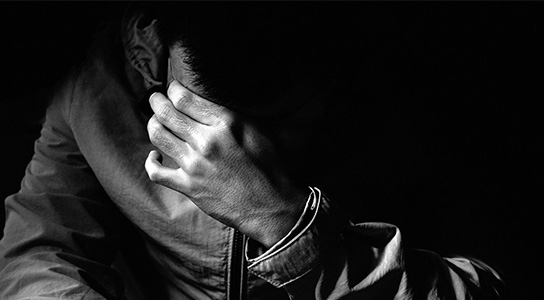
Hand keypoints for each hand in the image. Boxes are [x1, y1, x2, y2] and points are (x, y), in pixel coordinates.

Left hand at [144, 80, 305, 246]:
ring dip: (152, 126)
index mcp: (227, 122)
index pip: (184, 97)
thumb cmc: (275, 169)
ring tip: (155, 122)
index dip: (173, 90)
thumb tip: (324, 82)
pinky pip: (156, 171)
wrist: (274, 208)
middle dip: (156, 102)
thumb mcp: (274, 131)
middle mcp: (207, 140)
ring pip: (158, 136)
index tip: (173, 89)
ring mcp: (195, 165)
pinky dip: (150, 162)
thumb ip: (272, 106)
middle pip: (166, 112)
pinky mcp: (189, 186)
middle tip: (155, 99)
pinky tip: (154, 156)